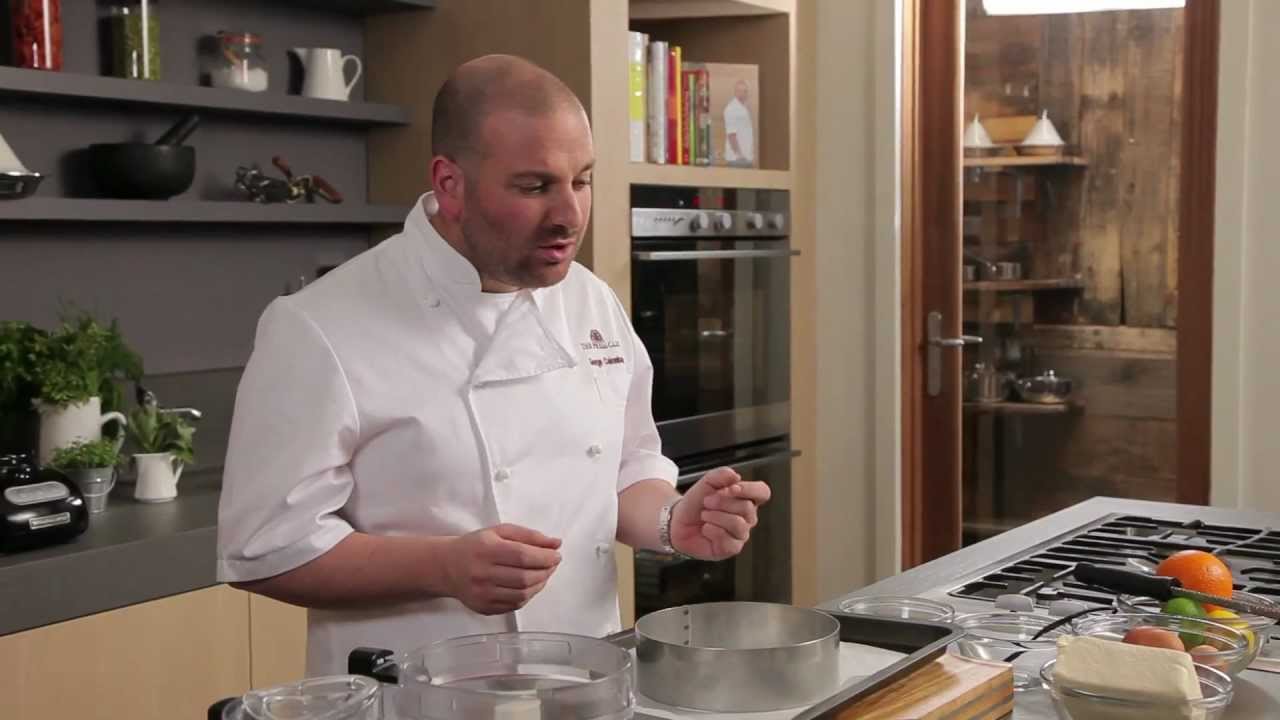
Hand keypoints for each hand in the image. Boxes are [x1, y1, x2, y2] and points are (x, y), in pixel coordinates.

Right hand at [444, 524, 561, 614]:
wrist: (447, 567)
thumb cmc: (476, 546)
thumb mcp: (500, 531)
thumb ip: (529, 536)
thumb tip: (556, 543)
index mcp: (487, 550)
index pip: (523, 556)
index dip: (545, 557)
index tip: (556, 555)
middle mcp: (483, 574)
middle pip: (524, 577)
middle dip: (546, 571)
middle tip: (552, 564)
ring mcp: (483, 594)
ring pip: (522, 594)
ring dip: (540, 584)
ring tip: (544, 574)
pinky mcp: (484, 608)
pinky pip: (514, 606)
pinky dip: (528, 596)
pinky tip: (530, 585)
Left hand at [669, 467, 770, 560]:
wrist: (679, 521)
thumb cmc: (696, 504)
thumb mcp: (706, 483)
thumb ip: (721, 475)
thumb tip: (735, 476)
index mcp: (746, 499)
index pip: (762, 492)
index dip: (749, 489)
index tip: (731, 488)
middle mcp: (747, 518)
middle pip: (747, 507)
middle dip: (722, 502)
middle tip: (707, 502)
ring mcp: (740, 534)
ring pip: (738, 524)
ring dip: (716, 517)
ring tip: (705, 515)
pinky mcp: (731, 548)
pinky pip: (728, 540)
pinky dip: (712, 531)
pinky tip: (706, 529)